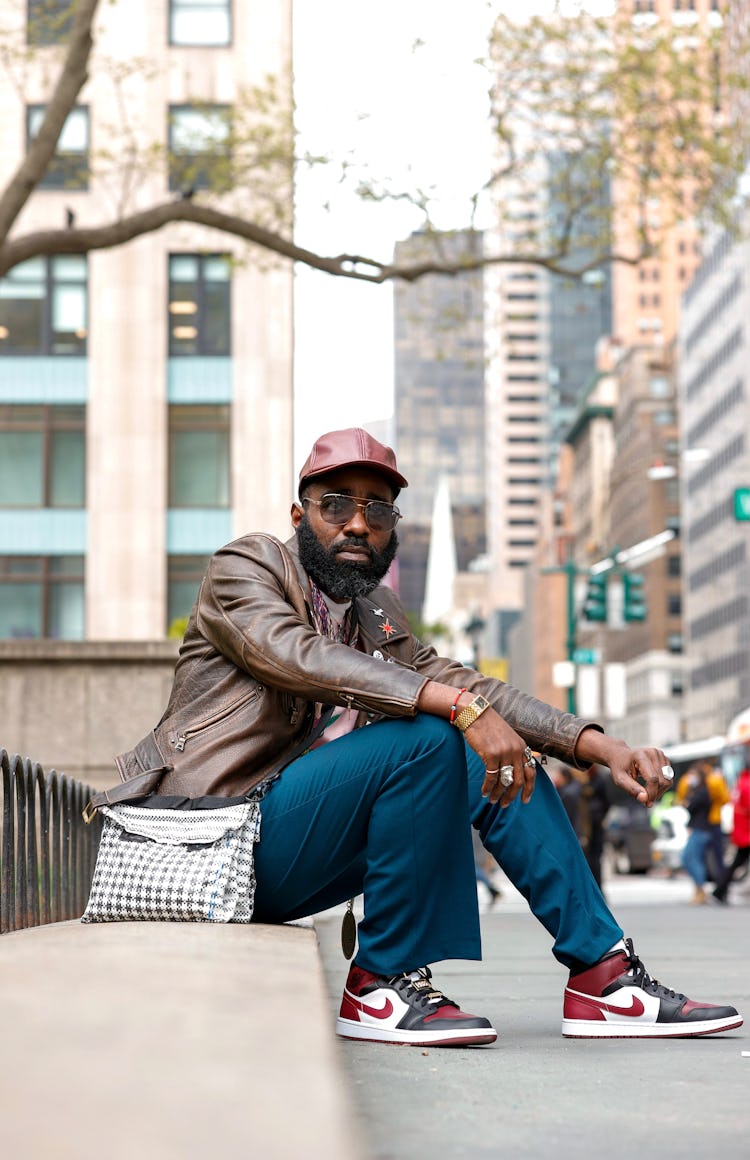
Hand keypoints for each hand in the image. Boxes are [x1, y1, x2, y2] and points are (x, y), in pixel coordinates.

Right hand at [415, 681, 537, 806]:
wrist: (475, 713)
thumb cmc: (488, 726)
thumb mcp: (506, 737)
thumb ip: (512, 752)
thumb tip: (513, 771)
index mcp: (522, 747)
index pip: (531, 772)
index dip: (529, 788)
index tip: (525, 800)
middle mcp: (516, 750)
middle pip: (519, 780)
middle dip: (513, 795)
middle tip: (505, 804)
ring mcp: (504, 752)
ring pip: (505, 781)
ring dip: (498, 793)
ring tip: (493, 800)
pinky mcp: (491, 754)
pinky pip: (492, 777)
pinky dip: (488, 787)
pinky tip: (484, 792)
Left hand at [575, 728, 672, 805]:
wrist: (621, 756)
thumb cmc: (620, 767)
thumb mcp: (619, 779)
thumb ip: (631, 788)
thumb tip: (644, 799)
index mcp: (640, 755)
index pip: (653, 778)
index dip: (651, 793)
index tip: (646, 803)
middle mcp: (653, 753)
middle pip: (662, 781)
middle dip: (655, 793)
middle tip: (645, 799)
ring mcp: (660, 755)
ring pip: (668, 780)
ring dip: (659, 790)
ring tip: (646, 790)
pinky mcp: (664, 759)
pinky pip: (669, 778)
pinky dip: (661, 785)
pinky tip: (650, 784)